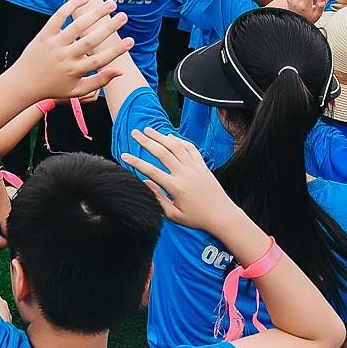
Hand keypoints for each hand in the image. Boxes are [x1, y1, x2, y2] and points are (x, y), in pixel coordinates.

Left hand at [12, 0, 131, 98]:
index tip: (131, 41)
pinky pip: (58, 17)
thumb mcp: (77, 90)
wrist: (23, 83)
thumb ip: (99, 82)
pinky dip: (71, 6)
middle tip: (124, 17)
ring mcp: (54, 44)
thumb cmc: (53, 88)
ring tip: (111, 4)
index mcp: (75, 70)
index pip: (100, 60)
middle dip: (109, 28)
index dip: (116, 51)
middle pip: (91, 41)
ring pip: (77, 26)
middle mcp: (65, 56)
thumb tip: (120, 71)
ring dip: (95, 14)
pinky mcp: (44, 35)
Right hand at [122, 127, 247, 235]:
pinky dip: (180, 140)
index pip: (151, 171)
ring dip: (161, 136)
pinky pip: (190, 149)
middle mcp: (185, 174)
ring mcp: (195, 168)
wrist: (222, 215)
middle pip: (162, 152)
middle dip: (146, 141)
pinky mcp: (203, 166)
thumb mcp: (174, 215)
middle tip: (134, 133)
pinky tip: (171, 136)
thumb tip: (145, 183)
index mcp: (176, 187)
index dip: (136, 162)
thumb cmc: (198, 218)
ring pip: (175, 146)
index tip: (124, 155)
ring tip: (149, 130)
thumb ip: (158, 198)